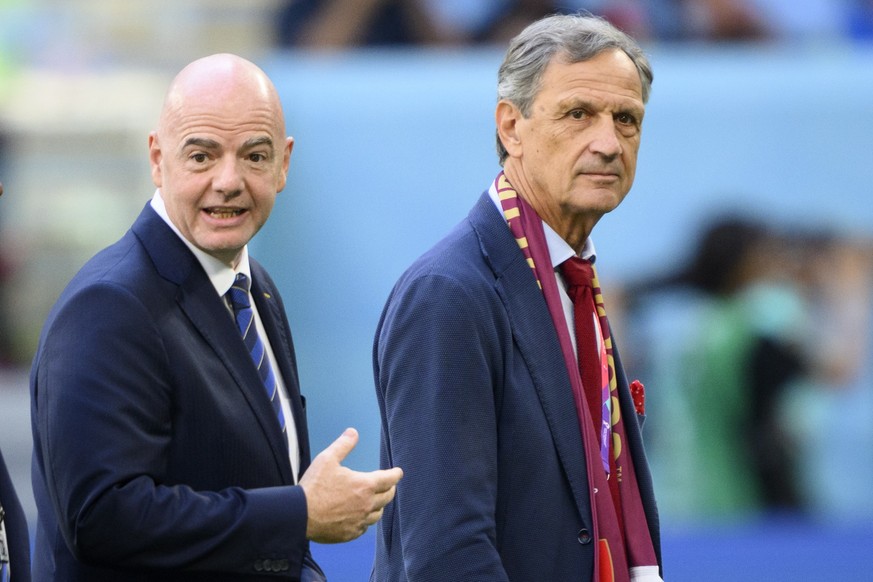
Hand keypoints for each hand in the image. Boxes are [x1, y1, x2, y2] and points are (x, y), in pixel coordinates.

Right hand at [299, 427, 402, 543]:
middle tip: (389, 486)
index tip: (398, 472)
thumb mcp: (327, 459)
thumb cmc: (314, 486)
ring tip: (377, 502)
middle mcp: (367, 504)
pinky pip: (364, 528)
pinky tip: (361, 517)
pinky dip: (365, 521)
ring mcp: (359, 521)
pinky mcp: (350, 533)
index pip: (389, 479)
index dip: (395, 474)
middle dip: (390, 489)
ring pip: (378, 514)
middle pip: (387, 497)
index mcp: (365, 485)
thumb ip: (343, 445)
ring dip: (379, 506)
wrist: (299, 515)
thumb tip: (353, 432)